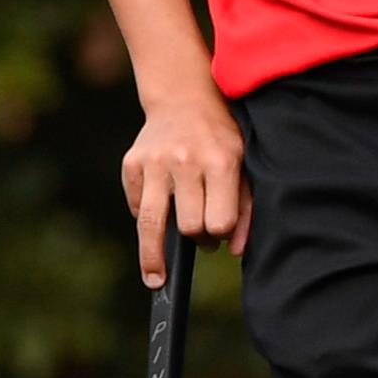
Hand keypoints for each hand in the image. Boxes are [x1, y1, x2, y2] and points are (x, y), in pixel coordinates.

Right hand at [120, 93, 244, 275]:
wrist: (185, 98)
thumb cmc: (222, 138)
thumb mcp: (244, 164)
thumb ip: (246, 209)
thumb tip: (234, 252)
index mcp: (220, 161)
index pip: (217, 222)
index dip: (219, 233)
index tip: (218, 232)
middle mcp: (185, 161)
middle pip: (187, 226)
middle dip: (194, 236)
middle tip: (198, 230)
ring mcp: (154, 162)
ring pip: (151, 225)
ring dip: (153, 257)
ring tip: (156, 279)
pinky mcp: (131, 164)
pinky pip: (136, 207)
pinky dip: (146, 217)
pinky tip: (159, 209)